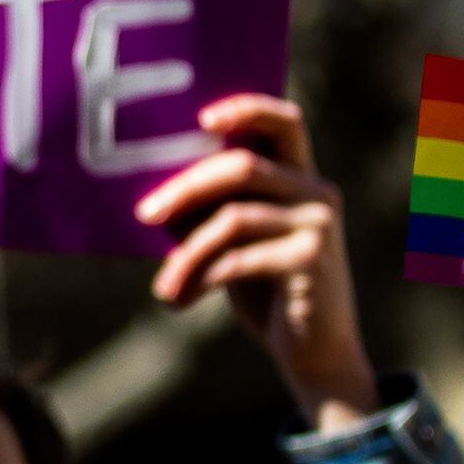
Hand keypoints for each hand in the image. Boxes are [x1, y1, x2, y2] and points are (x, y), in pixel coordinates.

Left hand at [135, 94, 379, 429]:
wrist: (314, 355)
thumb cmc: (266, 292)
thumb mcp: (236, 245)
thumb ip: (213, 212)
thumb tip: (154, 196)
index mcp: (300, 178)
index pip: (284, 122)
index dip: (246, 108)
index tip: (201, 119)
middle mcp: (317, 193)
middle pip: (242, 167)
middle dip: (185, 187)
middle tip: (145, 214)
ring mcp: (318, 226)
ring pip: (233, 219)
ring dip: (187, 254)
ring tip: (164, 285)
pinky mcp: (312, 261)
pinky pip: (238, 258)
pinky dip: (199, 279)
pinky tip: (178, 300)